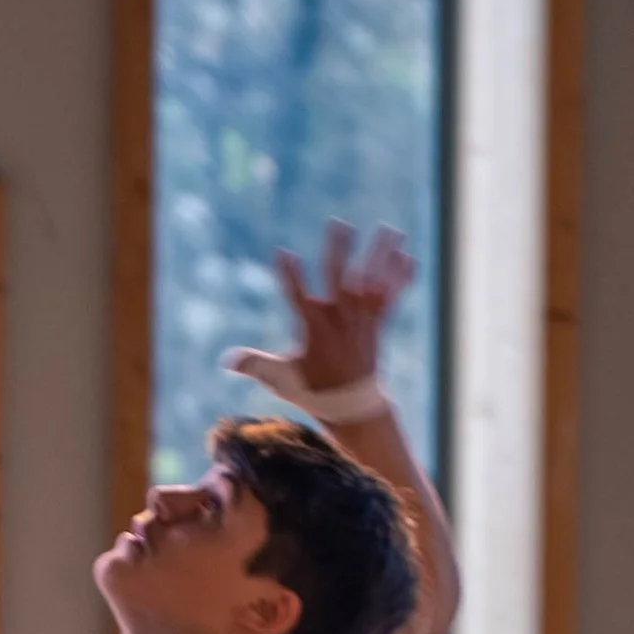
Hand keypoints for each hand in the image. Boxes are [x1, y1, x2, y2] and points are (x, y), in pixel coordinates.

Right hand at [226, 220, 414, 409]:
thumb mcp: (281, 379)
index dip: (290, 276)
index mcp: (314, 329)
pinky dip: (401, 278)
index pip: (297, 297)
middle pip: (340, 281)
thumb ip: (254, 365)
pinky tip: (408, 256)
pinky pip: (391, 298)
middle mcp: (340, 321)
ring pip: (373, 283)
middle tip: (340, 224)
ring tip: (391, 229)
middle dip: (339, 252)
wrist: (354, 410)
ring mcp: (362, 322)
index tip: (283, 253)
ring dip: (381, 256)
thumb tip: (225, 361)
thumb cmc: (314, 392)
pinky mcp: (378, 325)